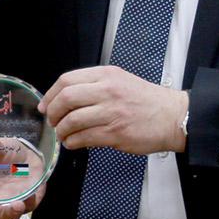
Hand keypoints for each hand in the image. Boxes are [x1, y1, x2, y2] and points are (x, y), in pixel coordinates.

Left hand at [40, 65, 187, 154]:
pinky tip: (74, 143)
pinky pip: (84, 138)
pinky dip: (73, 142)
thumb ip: (95, 85)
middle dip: (53, 113)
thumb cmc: (147, 101)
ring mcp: (111, 112)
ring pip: (73, 120)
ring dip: (62, 130)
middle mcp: (108, 91)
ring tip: (63, 134)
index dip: (51, 94)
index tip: (46, 105)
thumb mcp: (120, 81)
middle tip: (53, 121)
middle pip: (66, 98)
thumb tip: (66, 99)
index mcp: (107, 75)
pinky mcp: (115, 133)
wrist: (172, 116)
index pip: (67, 80)